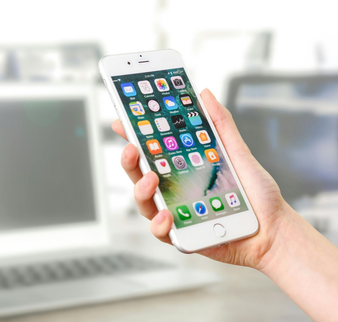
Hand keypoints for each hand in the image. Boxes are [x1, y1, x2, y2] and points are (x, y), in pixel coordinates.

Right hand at [112, 88, 291, 268]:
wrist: (273, 229)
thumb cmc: (255, 193)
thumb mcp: (237, 153)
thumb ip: (220, 125)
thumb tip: (205, 95)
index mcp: (182, 168)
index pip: (152, 151)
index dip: (135, 136)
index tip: (123, 122)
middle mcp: (174, 190)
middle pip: (140, 174)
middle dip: (130, 161)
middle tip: (132, 149)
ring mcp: (175, 212)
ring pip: (144, 202)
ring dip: (141, 190)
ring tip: (150, 180)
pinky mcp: (181, 235)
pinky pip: (161, 231)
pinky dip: (160, 224)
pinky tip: (168, 216)